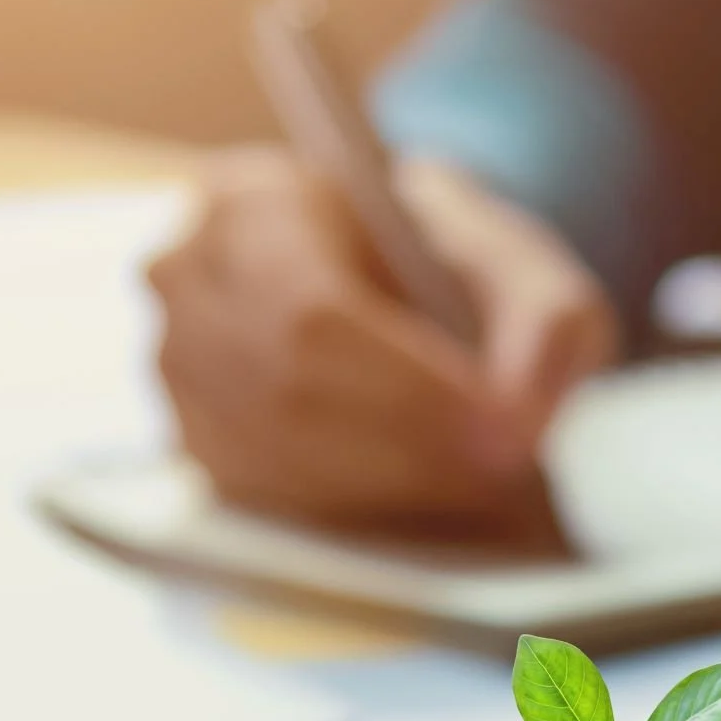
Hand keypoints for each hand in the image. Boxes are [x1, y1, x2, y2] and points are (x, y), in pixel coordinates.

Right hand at [148, 149, 616, 545]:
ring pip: (273, 461)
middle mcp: (188, 282)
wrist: (393, 284)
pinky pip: (264, 505)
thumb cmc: (448, 265)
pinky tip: (423, 505)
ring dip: (389, 494)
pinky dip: (355, 519)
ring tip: (479, 489)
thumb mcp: (521, 264)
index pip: (313, 311)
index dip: (409, 390)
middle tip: (505, 474)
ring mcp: (174, 371)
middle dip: (411, 451)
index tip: (506, 433)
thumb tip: (525, 420)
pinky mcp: (193, 448)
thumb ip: (546, 323)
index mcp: (254, 201)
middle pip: (288, 396)